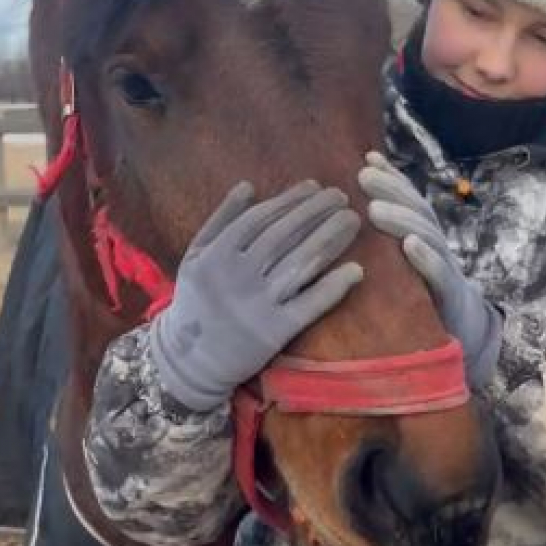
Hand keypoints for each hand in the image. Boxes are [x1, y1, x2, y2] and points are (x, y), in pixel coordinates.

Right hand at [150, 181, 362, 410]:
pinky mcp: (275, 331)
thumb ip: (220, 219)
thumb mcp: (196, 255)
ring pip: (300, 264)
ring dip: (330, 238)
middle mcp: (238, 276)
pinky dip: (333, 286)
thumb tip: (248, 185)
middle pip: (284, 236)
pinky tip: (355, 270)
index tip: (314, 187)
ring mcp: (258, 304)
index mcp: (216, 254)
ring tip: (351, 220)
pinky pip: (309, 304)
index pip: (259, 219)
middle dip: (315, 212)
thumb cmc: (195, 301)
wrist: (191, 361)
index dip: (289, 200)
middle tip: (341, 196)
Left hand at [358, 152, 501, 387]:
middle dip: (391, 190)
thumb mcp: (397, 262)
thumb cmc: (417, 294)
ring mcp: (446, 270)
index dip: (391, 177)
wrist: (458, 337)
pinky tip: (410, 245)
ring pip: (426, 237)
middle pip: (416, 210)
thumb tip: (348, 203)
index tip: (367, 158)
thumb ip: (383, 234)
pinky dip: (426, 259)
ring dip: (402, 219)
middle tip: (363, 176)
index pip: (408, 199)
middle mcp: (435, 246)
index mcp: (421, 235)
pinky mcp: (450, 298)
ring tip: (375, 209)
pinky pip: (440, 276)